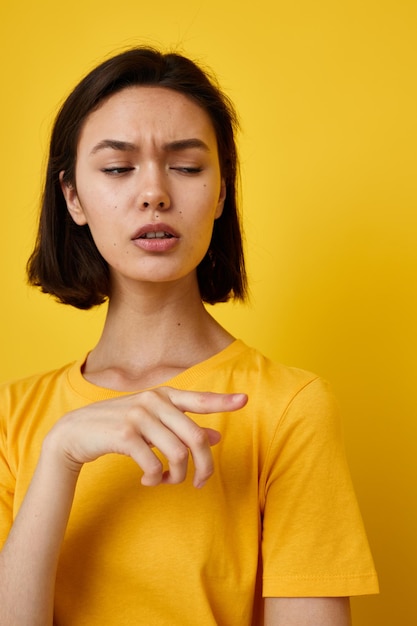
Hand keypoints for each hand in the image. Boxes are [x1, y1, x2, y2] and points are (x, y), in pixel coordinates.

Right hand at [44, 387, 247, 487]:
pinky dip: (156, 478)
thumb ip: (183, 428)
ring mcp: (139, 416)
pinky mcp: (126, 435)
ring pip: (178, 454)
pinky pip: (155, 464)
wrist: (77, 431)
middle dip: (204, 465)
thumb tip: (216, 436)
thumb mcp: (153, 424)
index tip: (245, 400)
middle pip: (195, 437)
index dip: (222, 401)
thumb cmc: (120, 427)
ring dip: (177, 475)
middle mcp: (154, 401)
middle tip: (200, 483)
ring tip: (168, 480)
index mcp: (164, 396)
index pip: (198, 399)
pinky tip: (148, 479)